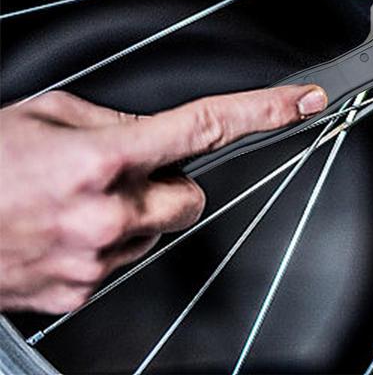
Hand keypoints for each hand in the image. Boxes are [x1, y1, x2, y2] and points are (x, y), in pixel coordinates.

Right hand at [0, 85, 326, 313]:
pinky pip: (122, 261)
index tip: (301, 101)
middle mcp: (105, 213)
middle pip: (192, 198)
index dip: (263, 111)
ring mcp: (92, 260)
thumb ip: (113, 121)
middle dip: (173, 182)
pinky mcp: (77, 295)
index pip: (205, 127)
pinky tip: (65, 228)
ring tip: (76, 200)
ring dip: (136, 213)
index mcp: (101, 157)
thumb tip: (155, 135)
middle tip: (124, 172)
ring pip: (157, 230)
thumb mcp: (47, 113)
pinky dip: (109, 242)